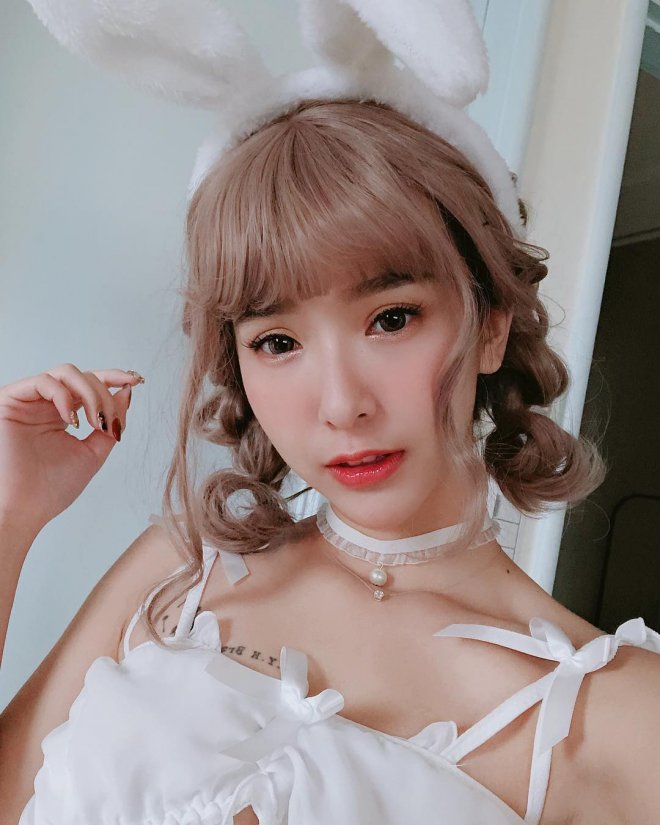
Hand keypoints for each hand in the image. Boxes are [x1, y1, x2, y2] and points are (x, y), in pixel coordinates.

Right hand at [0, 364, 143, 541]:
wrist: (24, 509)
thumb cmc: (52, 488)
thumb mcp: (93, 452)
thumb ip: (111, 422)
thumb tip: (126, 392)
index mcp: (63, 415)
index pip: (91, 385)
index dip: (113, 378)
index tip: (134, 381)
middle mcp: (46, 404)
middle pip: (84, 378)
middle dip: (105, 397)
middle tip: (108, 423)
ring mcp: (29, 401)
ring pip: (67, 373)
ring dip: (90, 394)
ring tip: (95, 422)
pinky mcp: (10, 401)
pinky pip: (44, 381)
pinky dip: (65, 397)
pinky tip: (73, 420)